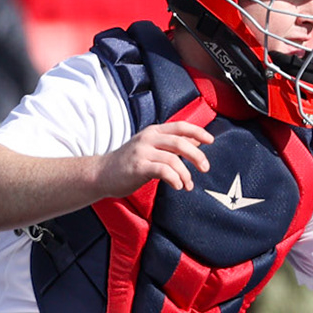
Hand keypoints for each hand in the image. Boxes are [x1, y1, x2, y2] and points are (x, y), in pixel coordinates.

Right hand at [93, 121, 212, 196]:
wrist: (101, 174)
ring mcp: (142, 152)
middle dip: (197, 155)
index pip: (180, 126)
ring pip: (173, 159)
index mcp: (153, 131)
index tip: (211, 140)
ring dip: (185, 174)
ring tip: (188, 185)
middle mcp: (148, 138)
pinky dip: (175, 179)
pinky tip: (177, 186)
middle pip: (180, 142)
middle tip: (205, 168)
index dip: (198, 132)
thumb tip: (195, 141)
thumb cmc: (128, 163)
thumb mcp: (150, 148)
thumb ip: (170, 145)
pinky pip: (163, 171)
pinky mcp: (138, 166)